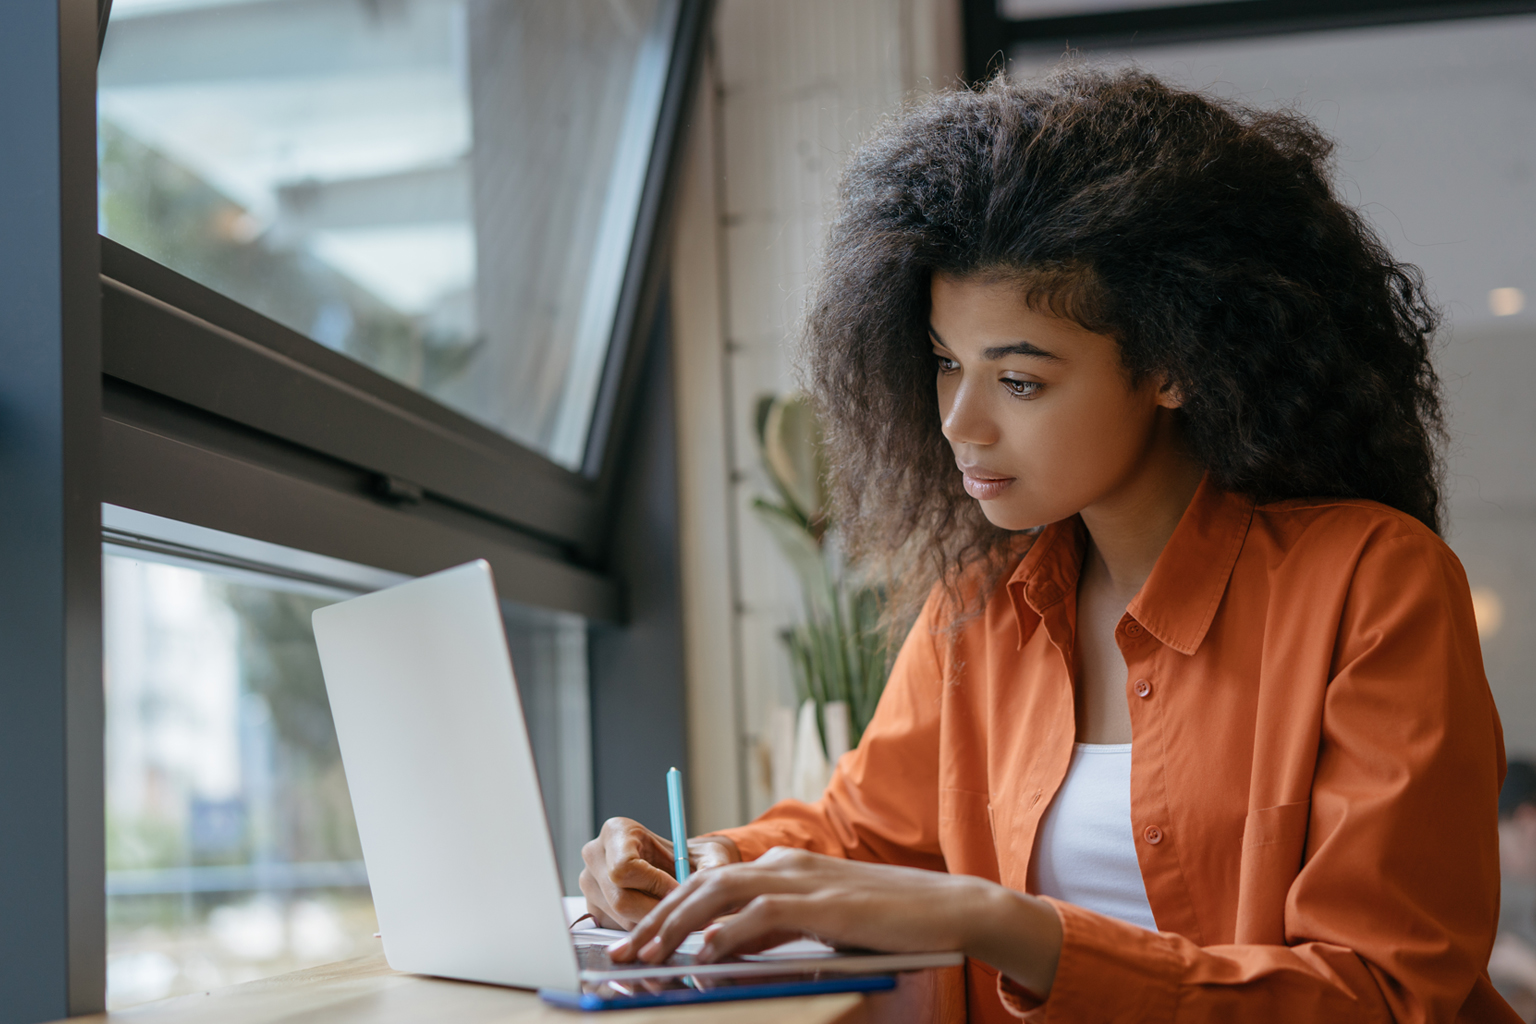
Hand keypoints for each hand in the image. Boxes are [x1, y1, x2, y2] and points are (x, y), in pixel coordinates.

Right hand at [579, 817, 739, 928]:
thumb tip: (714, 882)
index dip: (656, 885)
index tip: (680, 890)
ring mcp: (589, 883)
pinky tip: (660, 919)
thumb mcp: (708, 855)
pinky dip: (642, 929)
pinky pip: (617, 928)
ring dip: (652, 923)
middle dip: (656, 910)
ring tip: (676, 916)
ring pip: (619, 918)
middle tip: (684, 914)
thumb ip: (713, 866)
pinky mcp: (593, 908)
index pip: (624, 868)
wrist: (677, 868)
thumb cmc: (690, 857)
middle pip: (620, 898)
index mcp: (616, 831)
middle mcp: (595, 855)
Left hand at [604, 846, 1063, 995]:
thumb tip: (720, 949)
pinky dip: (728, 932)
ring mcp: (803, 881)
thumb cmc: (885, 921)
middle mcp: (784, 865)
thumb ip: (770, 931)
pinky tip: (705, 954)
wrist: (948, 908)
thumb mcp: (817, 924)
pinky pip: (762, 915)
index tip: (634, 940)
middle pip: (700, 885)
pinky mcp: (823, 903)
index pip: (706, 884)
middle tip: (622, 952)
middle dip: (655, 919)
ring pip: (719, 894)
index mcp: (781, 867)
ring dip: (677, 925)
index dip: (664, 911)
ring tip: (648, 955)